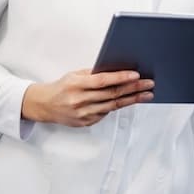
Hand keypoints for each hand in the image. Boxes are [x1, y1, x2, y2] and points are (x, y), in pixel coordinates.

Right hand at [21, 70, 153, 126]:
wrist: (44, 105)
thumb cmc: (62, 87)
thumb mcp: (75, 75)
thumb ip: (94, 74)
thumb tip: (117, 70)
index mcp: (76, 85)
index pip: (103, 81)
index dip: (121, 78)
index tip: (136, 75)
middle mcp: (79, 100)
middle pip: (112, 94)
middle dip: (133, 88)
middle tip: (149, 84)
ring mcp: (83, 113)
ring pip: (113, 106)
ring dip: (132, 99)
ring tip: (146, 94)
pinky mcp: (86, 122)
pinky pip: (106, 113)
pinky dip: (118, 106)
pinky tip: (130, 100)